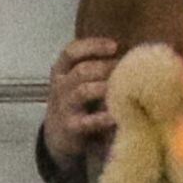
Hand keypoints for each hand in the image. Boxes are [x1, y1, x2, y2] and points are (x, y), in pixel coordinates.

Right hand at [42, 38, 119, 169]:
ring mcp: (65, 107)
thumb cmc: (74, 102)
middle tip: (125, 69)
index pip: (71, 51)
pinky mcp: (72, 127)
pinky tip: (116, 116)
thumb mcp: (75, 81)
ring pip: (83, 91)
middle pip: (81, 70)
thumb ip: (92, 66)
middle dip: (104, 67)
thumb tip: (125, 51)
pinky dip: (103, 118)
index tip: (114, 46)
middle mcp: (60, 86)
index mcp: (61, 70)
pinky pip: (88, 121)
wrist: (57, 136)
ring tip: (123, 88)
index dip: (92, 46)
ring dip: (104, 87)